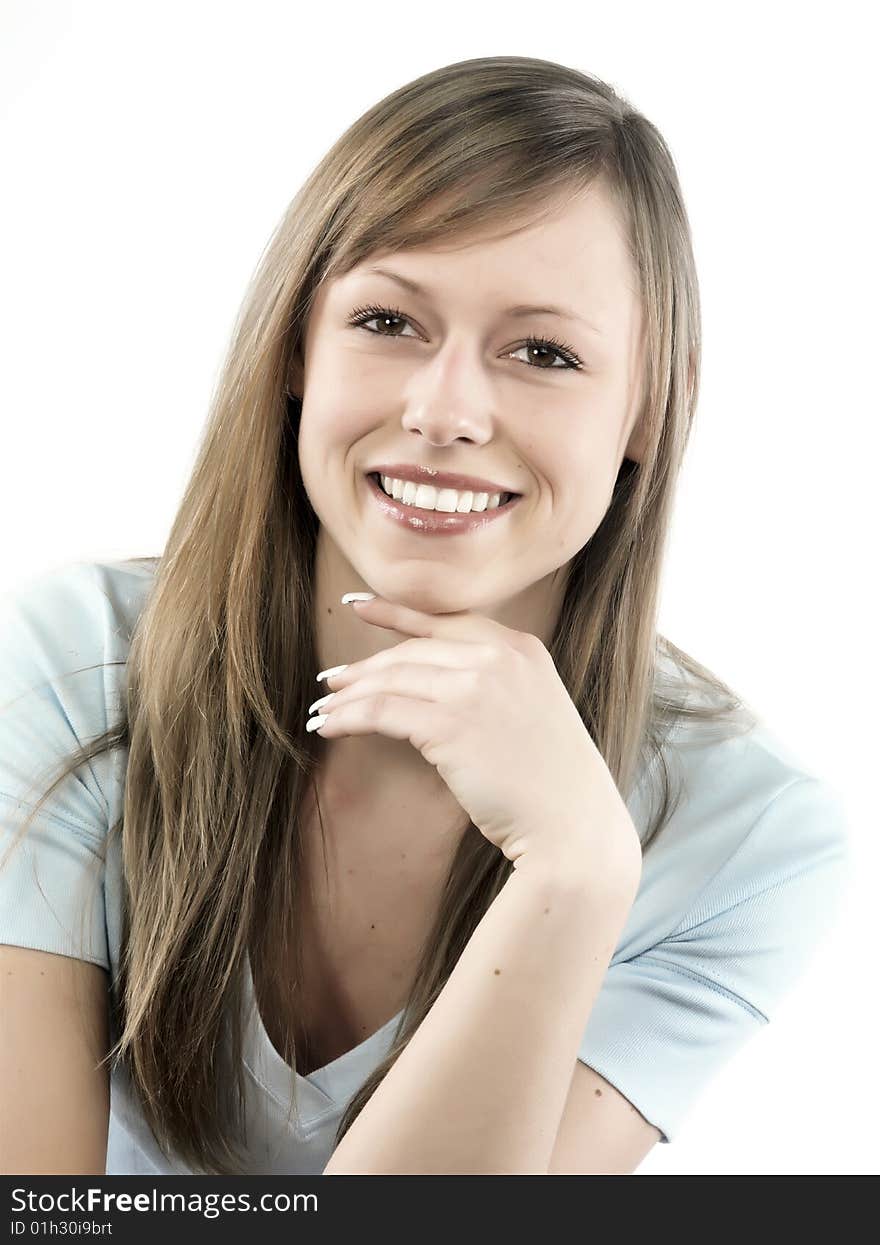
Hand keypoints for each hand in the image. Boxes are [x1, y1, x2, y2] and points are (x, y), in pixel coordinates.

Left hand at [308, 593, 641, 880]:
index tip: (358, 606)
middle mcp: (497, 657)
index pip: (444, 622)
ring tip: (324, 707)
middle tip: (332, 681)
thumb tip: (435, 683)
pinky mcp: (449, 724)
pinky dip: (348, 716)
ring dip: (349, 694)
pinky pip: (381, 711)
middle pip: (411, 651)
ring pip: (390, 679)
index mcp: (521, 647)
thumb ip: (496, 683)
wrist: (572, 825)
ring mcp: (474, 687)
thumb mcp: (533, 709)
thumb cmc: (552, 781)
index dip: (396, 614)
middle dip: (365, 666)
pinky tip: (329, 726)